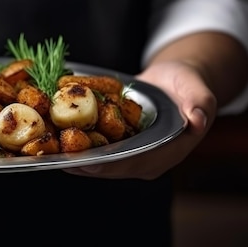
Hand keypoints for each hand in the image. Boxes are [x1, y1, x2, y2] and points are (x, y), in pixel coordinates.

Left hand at [63, 61, 216, 179]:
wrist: (175, 81)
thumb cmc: (188, 85)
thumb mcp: (199, 90)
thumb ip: (200, 104)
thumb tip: (198, 119)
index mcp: (166, 153)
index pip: (134, 164)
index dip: (109, 165)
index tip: (85, 164)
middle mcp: (145, 159)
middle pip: (110, 166)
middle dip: (82, 163)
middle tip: (55, 158)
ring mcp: (130, 153)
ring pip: (98, 160)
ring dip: (74, 156)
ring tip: (47, 150)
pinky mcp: (117, 144)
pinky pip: (94, 147)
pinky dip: (75, 143)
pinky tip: (54, 136)